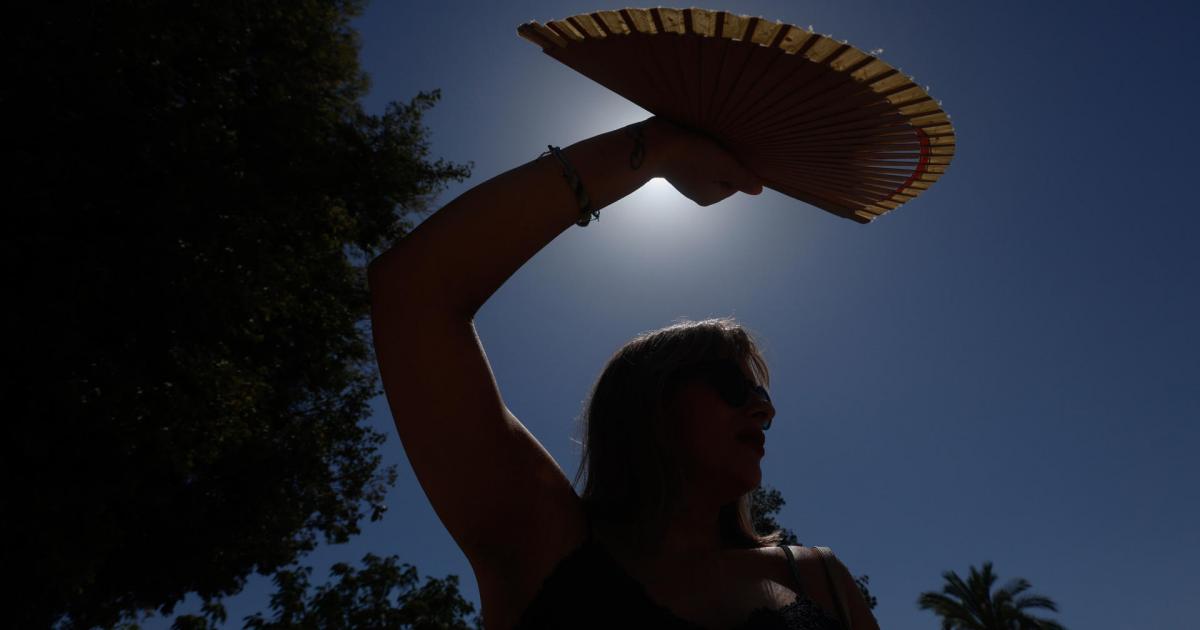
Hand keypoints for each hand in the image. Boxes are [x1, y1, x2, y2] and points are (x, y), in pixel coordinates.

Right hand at [643, 117, 762, 205]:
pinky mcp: (676, 163)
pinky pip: (694, 156)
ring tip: (707, 140)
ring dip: (711, 151)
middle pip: (722, 173)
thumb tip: (758, 190)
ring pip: (708, 163)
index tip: (731, 152)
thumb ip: (743, 178)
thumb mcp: (724, 166)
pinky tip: (696, 138)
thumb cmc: (692, 156)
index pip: (735, 182)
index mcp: (709, 197)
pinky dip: (698, 147)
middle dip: (724, 158)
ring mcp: (684, 177)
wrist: (654, 142)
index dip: (737, 166)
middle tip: (721, 144)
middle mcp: (696, 191)